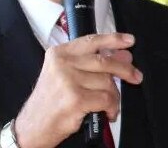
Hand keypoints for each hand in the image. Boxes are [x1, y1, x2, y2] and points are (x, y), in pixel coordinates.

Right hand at [14, 33, 142, 147]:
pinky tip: (107, 112)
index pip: (92, 41)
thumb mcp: (65, 75)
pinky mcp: (76, 99)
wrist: (32, 127)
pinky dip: (111, 107)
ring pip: (107, 82)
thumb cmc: (50, 101)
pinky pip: (106, 99)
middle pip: (104, 61)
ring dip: (114, 96)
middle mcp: (62, 63)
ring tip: (110, 103)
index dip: (114, 39)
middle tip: (135, 76)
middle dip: (124, 69)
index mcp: (59, 53)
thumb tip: (122, 55)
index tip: (129, 41)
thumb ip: (92, 63)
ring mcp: (68, 81)